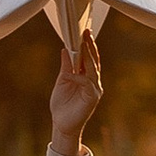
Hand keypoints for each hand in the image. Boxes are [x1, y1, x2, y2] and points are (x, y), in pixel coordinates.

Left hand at [51, 28, 102, 143]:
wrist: (61, 123)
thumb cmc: (62, 104)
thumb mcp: (62, 81)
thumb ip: (66, 66)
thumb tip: (65, 49)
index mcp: (86, 76)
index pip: (88, 57)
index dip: (86, 44)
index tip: (83, 31)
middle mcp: (93, 81)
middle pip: (94, 60)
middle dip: (90, 45)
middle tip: (86, 32)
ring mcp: (94, 89)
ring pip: (93, 68)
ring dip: (88, 55)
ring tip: (82, 43)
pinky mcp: (93, 97)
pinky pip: (87, 83)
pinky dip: (79, 77)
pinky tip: (71, 73)